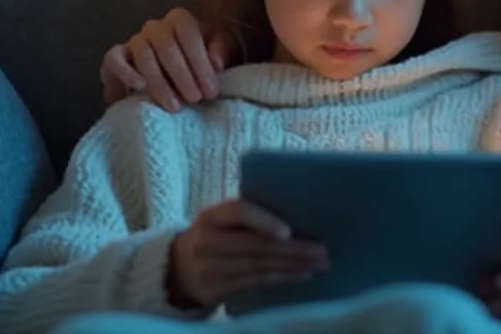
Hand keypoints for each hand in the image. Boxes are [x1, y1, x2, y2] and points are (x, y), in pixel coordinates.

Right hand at [101, 7, 229, 110]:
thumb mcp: (218, 56)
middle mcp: (156, 27)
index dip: (200, 62)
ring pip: (143, 54)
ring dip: (159, 82)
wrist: (172, 83)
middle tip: (195, 99)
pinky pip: (114, 59)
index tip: (210, 91)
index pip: (189, 33)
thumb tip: (217, 63)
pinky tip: (140, 88)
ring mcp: (134, 40)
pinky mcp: (115, 57)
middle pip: (167, 45)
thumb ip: (222, 52)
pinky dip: (126, 72)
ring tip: (175, 106)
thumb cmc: (198, 67)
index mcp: (180, 21)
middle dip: (183, 75)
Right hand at [167, 199, 328, 309]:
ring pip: (259, 267)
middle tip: (321, 249)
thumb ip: (248, 215)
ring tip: (320, 262)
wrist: (179, 267)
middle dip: (292, 249)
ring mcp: (209, 269)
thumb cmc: (215, 234)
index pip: (237, 212)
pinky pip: (256, 283)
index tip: (288, 232)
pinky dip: (283, 278)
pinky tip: (303, 274)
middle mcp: (206, 242)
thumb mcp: (220, 219)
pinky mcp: (216, 290)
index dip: (263, 221)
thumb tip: (300, 210)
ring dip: (293, 265)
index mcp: (210, 216)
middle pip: (254, 246)